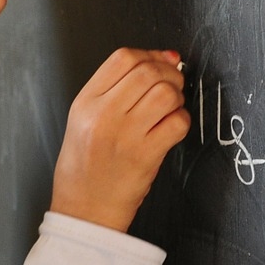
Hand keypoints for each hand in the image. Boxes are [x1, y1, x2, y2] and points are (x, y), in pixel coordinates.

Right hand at [50, 48, 190, 232]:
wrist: (84, 210)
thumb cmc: (86, 166)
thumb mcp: (83, 120)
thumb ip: (115, 89)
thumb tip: (164, 59)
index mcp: (85, 102)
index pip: (122, 58)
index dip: (150, 55)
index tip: (161, 63)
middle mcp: (103, 115)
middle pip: (147, 71)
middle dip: (169, 74)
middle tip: (173, 86)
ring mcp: (124, 136)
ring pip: (165, 93)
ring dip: (177, 97)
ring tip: (171, 109)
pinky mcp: (145, 156)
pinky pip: (176, 123)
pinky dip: (182, 121)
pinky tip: (171, 128)